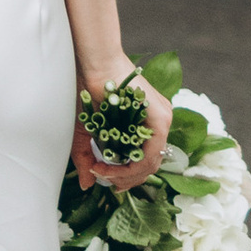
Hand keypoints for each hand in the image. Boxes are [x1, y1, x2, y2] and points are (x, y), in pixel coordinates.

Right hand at [70, 61, 171, 192]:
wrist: (93, 65)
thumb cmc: (87, 91)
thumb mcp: (87, 132)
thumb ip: (87, 158)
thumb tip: (86, 185)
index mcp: (146, 123)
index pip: (145, 160)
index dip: (127, 177)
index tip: (106, 180)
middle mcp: (159, 122)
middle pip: (150, 165)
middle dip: (126, 179)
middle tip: (106, 181)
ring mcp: (163, 120)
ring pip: (151, 162)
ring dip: (126, 174)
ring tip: (103, 173)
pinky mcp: (162, 118)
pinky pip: (151, 153)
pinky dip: (131, 165)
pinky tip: (111, 167)